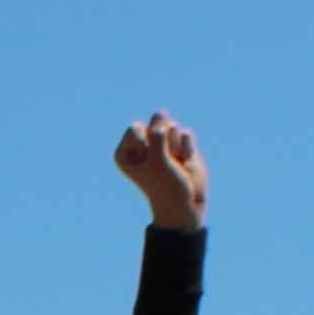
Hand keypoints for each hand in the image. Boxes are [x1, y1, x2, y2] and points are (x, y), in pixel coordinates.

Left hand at [113, 113, 207, 227]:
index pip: (136, 128)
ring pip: (171, 126)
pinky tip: (184, 162)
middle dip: (164, 141)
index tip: (150, 163)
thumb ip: (157, 134)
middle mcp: (141, 144)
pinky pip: (186, 133)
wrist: (186, 202)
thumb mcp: (157, 162)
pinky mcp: (179, 143)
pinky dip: (187, 149)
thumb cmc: (165, 187)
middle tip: (164, 162)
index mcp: (126, 151)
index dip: (148, 144)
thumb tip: (161, 112)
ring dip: (176, 146)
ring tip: (174, 164)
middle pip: (154, 122)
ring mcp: (161, 142)